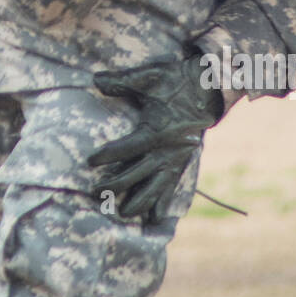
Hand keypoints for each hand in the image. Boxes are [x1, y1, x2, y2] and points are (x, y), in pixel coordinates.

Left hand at [88, 55, 223, 223]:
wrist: (206, 90)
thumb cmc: (174, 82)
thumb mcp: (148, 77)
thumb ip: (121, 80)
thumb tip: (95, 79)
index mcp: (157, 131)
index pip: (128, 147)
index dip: (109, 155)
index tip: (89, 161)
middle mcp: (166, 151)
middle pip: (137, 174)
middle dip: (115, 185)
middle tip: (93, 193)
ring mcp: (174, 160)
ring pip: (155, 188)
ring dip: (138, 202)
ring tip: (122, 214)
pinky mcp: (180, 164)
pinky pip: (171, 189)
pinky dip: (163, 204)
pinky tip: (155, 219)